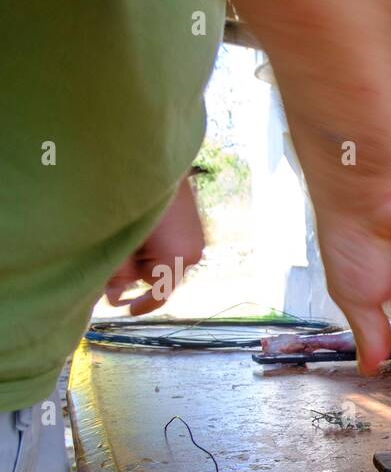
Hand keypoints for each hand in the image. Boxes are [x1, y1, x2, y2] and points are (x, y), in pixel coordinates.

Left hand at [103, 177, 204, 315]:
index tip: (125, 309)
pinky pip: (174, 249)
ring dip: (147, 257)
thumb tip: (112, 297)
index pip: (160, 295)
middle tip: (117, 252)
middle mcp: (192, 254)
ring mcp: (196, 241)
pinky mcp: (195, 230)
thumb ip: (118, 272)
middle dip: (138, 272)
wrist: (156, 162)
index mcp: (177, 259)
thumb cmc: (137, 200)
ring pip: (167, 263)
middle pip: (162, 278)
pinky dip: (157, 245)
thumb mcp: (121, 242)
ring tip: (131, 234)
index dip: (141, 305)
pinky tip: (145, 227)